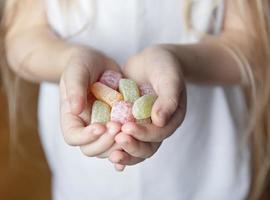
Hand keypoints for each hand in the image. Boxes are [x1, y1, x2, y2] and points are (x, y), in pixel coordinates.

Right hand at [59, 46, 121, 157]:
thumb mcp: (76, 72)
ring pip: (109, 149)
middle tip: (118, 127)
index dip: (86, 137)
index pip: (73, 137)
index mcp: (72, 118)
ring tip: (130, 129)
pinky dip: (131, 142)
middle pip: (91, 149)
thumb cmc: (82, 65)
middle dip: (105, 142)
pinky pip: (123, 141)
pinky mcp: (118, 125)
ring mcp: (103, 129)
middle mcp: (86, 128)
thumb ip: (75, 89)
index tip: (100, 126)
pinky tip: (140, 136)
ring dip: (119, 145)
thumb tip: (74, 109)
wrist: (98, 64)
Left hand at [109, 45, 186, 167]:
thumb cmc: (165, 66)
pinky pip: (125, 137)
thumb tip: (160, 121)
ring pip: (136, 146)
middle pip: (148, 147)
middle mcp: (158, 127)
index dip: (144, 134)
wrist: (152, 60)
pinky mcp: (130, 121)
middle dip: (133, 146)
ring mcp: (144, 126)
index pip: (159, 134)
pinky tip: (109, 155)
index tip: (127, 127)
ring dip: (125, 152)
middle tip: (117, 139)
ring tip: (111, 155)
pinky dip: (118, 147)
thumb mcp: (169, 79)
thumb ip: (168, 99)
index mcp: (171, 119)